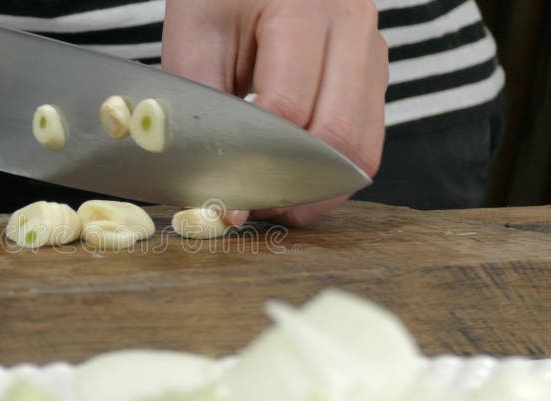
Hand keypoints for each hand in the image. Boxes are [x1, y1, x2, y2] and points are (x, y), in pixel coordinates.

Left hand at [162, 0, 387, 226]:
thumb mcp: (195, 41)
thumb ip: (201, 111)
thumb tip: (214, 191)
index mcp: (303, 9)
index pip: (289, 107)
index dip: (258, 164)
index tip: (229, 202)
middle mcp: (351, 25)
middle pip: (338, 134)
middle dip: (296, 186)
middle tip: (255, 212)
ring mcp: (371, 49)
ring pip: (363, 145)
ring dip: (320, 188)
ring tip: (276, 203)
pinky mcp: (373, 72)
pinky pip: (367, 137)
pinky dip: (334, 170)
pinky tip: (297, 180)